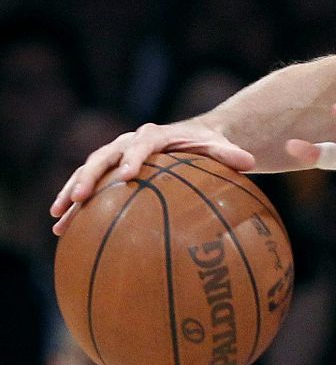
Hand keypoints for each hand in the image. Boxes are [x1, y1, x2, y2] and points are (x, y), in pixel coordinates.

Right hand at [50, 123, 254, 235]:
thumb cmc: (208, 146)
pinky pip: (87, 187)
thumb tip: (250, 163)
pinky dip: (73, 206)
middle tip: (78, 198)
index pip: (142, 143)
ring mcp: (114, 156)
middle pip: (103, 156)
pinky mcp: (107, 172)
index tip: (127, 176)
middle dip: (89, 177)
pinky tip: (61, 229)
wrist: (192, 138)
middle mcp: (128, 142)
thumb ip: (229, 155)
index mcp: (155, 135)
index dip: (133, 158)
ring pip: (86, 171)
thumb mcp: (220, 148)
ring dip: (70, 191)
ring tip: (57, 216)